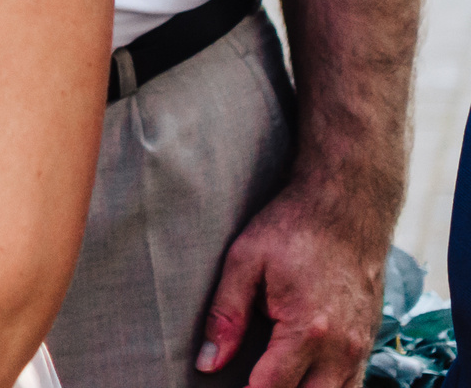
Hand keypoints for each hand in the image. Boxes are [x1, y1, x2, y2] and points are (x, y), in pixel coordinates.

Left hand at [197, 178, 383, 386]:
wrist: (347, 207)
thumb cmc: (292, 228)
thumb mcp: (244, 262)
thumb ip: (226, 316)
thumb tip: (208, 362)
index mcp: (307, 330)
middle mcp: (341, 348)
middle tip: (248, 383)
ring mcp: (360, 348)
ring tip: (274, 379)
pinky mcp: (368, 341)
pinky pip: (353, 384)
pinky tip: (303, 379)